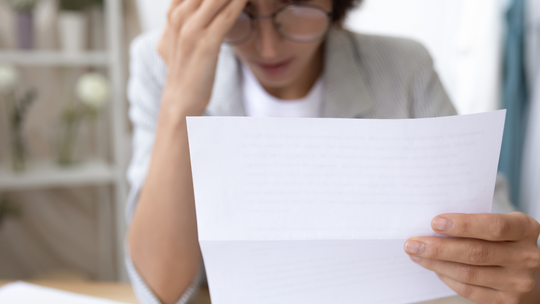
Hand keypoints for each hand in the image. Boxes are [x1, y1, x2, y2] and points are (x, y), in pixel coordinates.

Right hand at [157, 0, 246, 116]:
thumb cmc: (183, 70)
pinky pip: (226, 16)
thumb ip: (181, 21)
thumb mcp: (175, 41)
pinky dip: (239, 3)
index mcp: (174, 13)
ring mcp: (191, 30)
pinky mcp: (206, 44)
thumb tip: (184, 11)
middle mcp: (180, 17)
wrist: (180, 98)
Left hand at [404, 212, 539, 303]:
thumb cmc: (505, 242)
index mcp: (525, 229)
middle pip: (476, 253)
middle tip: (413, 243)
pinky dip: (447, 277)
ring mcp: (519, 282)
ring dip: (436, 263)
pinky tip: (433, 267)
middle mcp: (527, 256)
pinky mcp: (507, 300)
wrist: (532, 273)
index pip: (494, 227)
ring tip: (416, 254)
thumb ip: (475, 223)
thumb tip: (431, 226)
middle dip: (439, 248)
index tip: (434, 222)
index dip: (463, 225)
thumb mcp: (500, 226)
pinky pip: (469, 290)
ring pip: (468, 273)